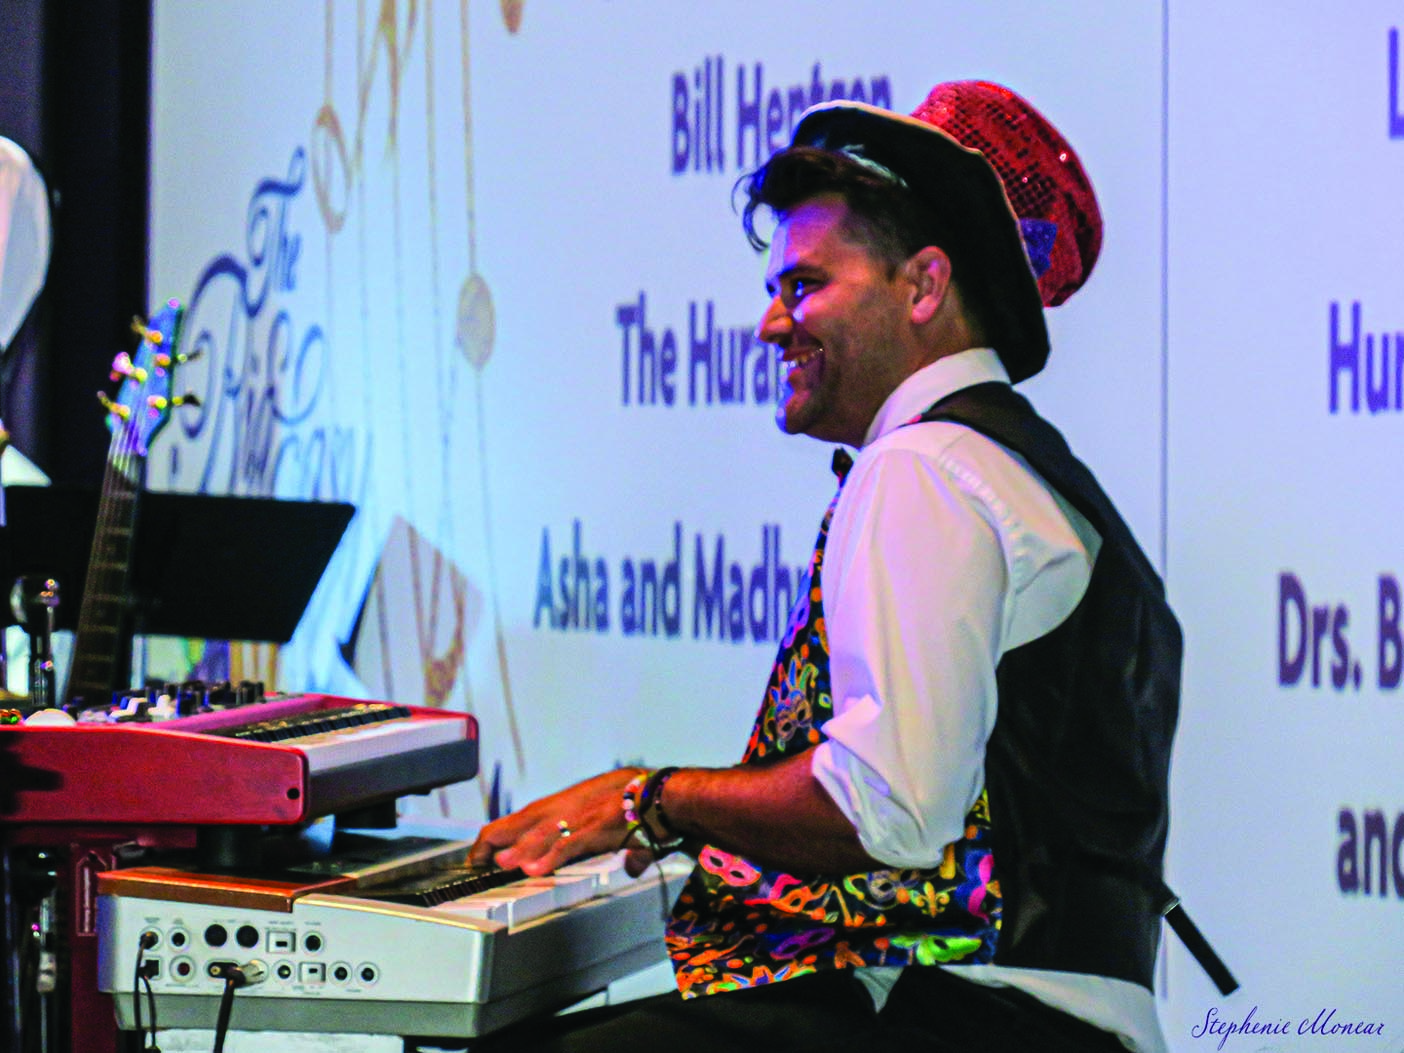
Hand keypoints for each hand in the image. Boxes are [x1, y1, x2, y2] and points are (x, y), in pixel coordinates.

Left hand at [467, 768, 643, 875]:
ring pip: (538, 834)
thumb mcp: (623, 824)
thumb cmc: (642, 802)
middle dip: (494, 843)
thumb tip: (632, 866)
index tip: (484, 853)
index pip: (521, 819)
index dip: (500, 837)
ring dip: (517, 850)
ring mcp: (579, 818)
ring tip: (500, 864)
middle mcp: (565, 808)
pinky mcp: (595, 829)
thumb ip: (623, 850)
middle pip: (519, 822)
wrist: (662, 792)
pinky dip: (549, 857)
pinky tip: (535, 870)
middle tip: (476, 862)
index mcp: (565, 806)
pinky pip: (567, 845)